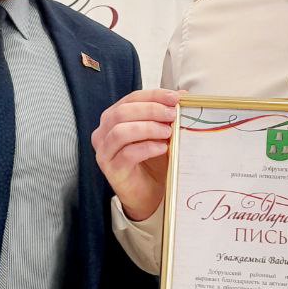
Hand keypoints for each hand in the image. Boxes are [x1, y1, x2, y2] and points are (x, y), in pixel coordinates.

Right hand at [92, 89, 180, 221]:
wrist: (149, 193)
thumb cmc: (153, 160)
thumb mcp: (161, 133)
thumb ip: (166, 114)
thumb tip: (183, 95)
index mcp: (114, 118)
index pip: (131, 99)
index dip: (153, 96)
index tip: (174, 97)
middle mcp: (104, 132)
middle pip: (122, 112)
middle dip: (150, 110)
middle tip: (172, 114)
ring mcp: (105, 151)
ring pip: (120, 131)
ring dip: (147, 127)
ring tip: (168, 131)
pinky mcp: (111, 169)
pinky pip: (126, 154)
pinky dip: (146, 147)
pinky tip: (162, 147)